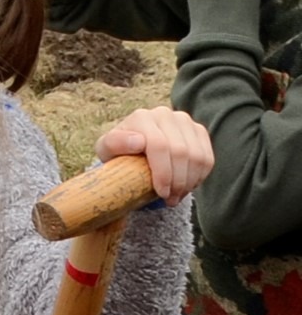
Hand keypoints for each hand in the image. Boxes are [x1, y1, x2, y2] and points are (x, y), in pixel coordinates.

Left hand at [96, 106, 214, 204]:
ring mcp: (184, 120)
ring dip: (190, 182)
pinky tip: (187, 186)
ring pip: (198, 157)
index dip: (164, 173)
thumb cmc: (119, 152)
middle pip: (181, 152)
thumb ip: (114, 144)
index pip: (160, 145)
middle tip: (170, 200)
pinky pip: (208, 158)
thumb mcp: (106, 150)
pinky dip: (199, 177)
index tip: (161, 193)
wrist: (134, 148)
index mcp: (141, 117)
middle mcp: (164, 114)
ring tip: (177, 196)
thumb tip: (139, 141)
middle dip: (178, 182)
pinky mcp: (198, 131)